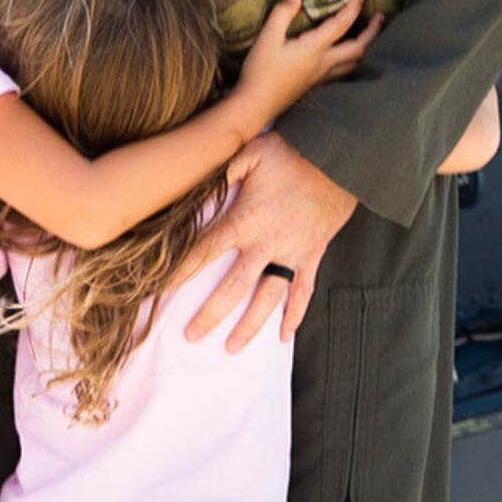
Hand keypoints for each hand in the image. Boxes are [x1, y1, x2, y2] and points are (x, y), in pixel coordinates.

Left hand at [186, 131, 356, 349]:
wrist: (340, 159)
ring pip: (268, 298)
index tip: (162, 291)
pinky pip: (304, 291)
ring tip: (231, 348)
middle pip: (233, 287)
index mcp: (245, 220)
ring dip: (250, 325)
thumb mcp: (249, 153)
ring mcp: (292, 254)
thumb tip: (193, 184)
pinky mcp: (313, 256)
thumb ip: (220, 171)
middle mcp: (266, 243)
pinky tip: (283, 336)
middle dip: (211, 314)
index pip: (205, 251)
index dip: (182, 272)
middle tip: (191, 337)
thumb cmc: (291, 153)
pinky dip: (295, 314)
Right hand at [235, 0, 380, 130]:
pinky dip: (353, 63)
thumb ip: (282, 13)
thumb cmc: (260, 71)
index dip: (352, 8)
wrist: (255, 105)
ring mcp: (322, 77)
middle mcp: (324, 63)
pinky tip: (348, 61)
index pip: (341, 24)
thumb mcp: (267, 38)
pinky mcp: (315, 85)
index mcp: (314, 49)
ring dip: (366, 48)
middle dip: (372, 32)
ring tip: (370, 38)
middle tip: (380, 18)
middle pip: (359, 48)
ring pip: (354, 64)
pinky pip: (344, 73)